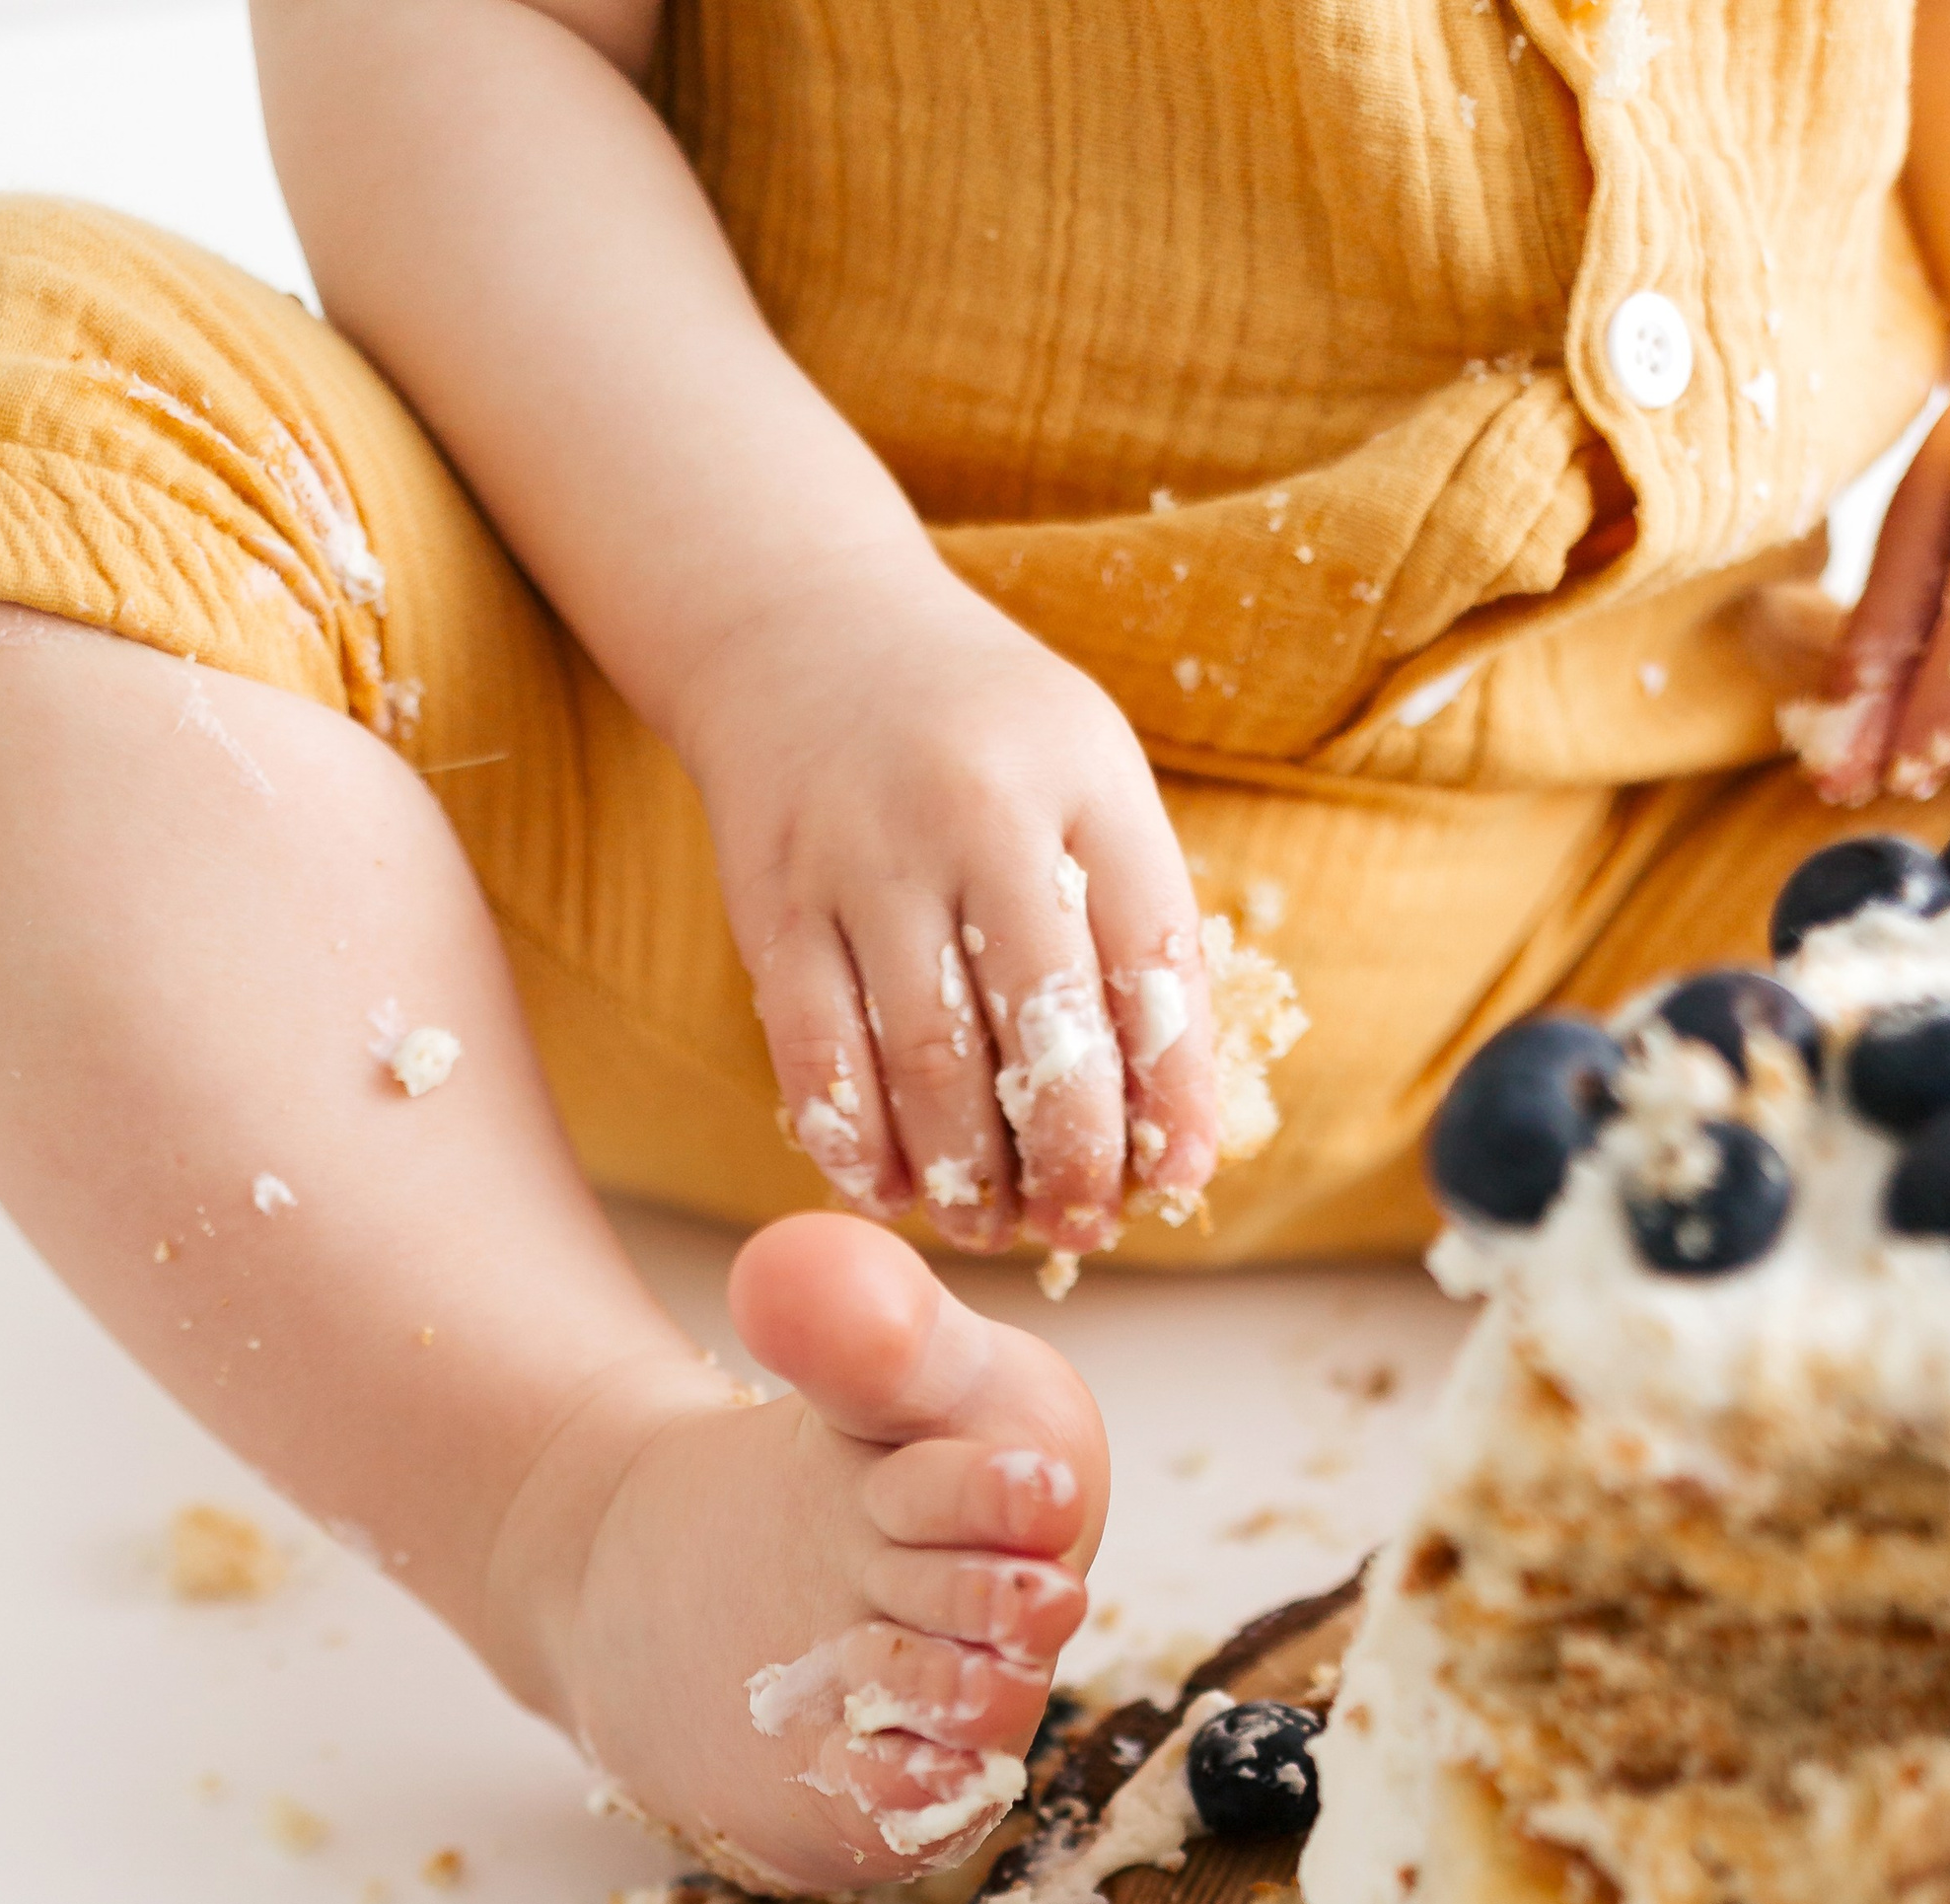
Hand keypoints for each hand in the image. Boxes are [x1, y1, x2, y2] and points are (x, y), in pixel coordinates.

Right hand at [670, 548, 1222, 1256]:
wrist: (802, 628)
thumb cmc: (980, 735)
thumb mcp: (1085, 777)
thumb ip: (1132, 919)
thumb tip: (1169, 1120)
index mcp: (1083, 780)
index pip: (1153, 962)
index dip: (1173, 1092)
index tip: (1179, 1178)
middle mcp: (974, 812)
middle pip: (1042, 1030)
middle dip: (1071, 1159)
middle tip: (1078, 1228)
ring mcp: (863, 857)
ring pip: (926, 1060)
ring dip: (966, 1173)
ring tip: (990, 1225)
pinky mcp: (770, 901)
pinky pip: (814, 1052)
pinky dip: (856, 1144)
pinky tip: (890, 1193)